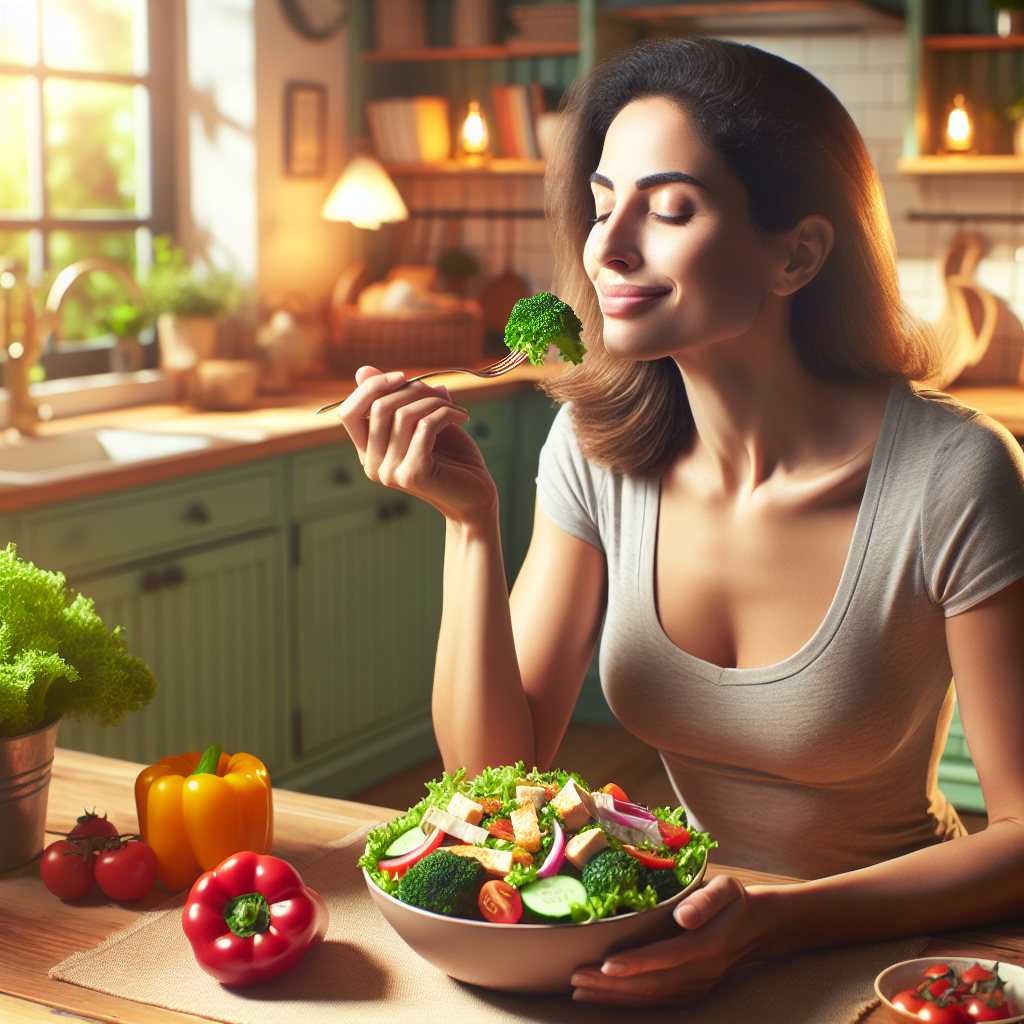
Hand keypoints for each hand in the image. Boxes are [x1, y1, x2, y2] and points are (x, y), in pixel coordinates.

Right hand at [336, 366, 497, 524]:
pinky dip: (446, 413)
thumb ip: (395, 398)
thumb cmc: (451, 458)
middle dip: (413, 389)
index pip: (348, 413)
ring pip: (404, 414)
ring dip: (435, 401)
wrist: (476, 497)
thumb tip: (362, 370)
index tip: (403, 376)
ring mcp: (390, 472)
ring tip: (455, 409)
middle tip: (441, 394)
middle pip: (378, 407)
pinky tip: (462, 417)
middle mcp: (373, 465)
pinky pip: (425, 426)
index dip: (370, 387)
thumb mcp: (421, 421)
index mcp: (368, 452)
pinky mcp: (413, 474)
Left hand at [571, 874, 763, 1006]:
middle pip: (654, 983)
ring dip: (614, 996)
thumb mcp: (726, 889)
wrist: (757, 928)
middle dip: (613, 984)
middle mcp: (702, 971)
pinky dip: (627, 1001)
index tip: (607, 964)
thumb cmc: (734, 901)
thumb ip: (706, 901)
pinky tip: (601, 997)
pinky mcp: (691, 993)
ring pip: (651, 997)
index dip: (637, 962)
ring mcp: (697, 986)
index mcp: (710, 943)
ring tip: (579, 990)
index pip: (669, 956)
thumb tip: (684, 916)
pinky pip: (656, 1001)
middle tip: (577, 977)